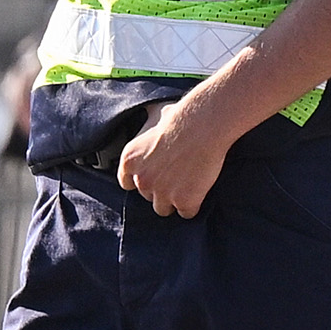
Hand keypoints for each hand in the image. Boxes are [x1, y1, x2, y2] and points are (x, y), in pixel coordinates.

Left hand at [113, 96, 242, 217]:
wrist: (204, 125)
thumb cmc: (182, 116)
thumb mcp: (154, 116)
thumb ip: (147, 128)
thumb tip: (148, 118)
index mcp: (130, 160)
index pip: (126, 183)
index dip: (142, 179)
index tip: (154, 175)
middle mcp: (142, 180)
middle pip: (147, 196)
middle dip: (161, 189)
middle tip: (177, 175)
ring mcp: (162, 193)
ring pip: (163, 209)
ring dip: (174, 200)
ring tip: (188, 186)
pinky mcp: (184, 202)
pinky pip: (187, 213)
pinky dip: (194, 205)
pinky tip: (200, 191)